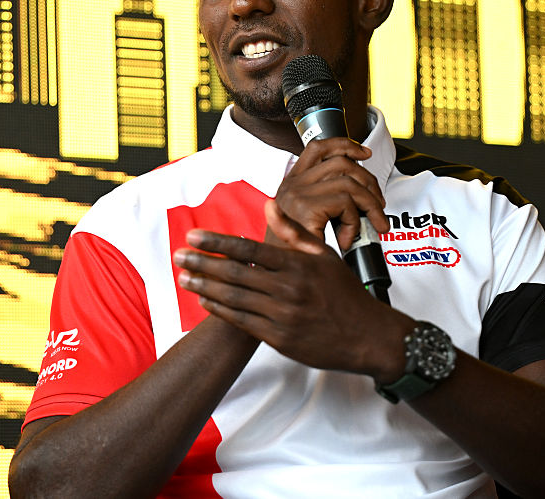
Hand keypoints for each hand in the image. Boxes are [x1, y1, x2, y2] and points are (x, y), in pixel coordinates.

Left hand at [173, 219, 412, 381]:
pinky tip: (204, 300)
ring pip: (234, 298)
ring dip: (204, 286)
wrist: (366, 336)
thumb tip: (268, 204)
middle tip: (178, 255)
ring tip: (183, 277)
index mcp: (297, 265)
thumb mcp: (324, 256)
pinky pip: (242, 321)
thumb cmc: (345, 293)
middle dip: (202, 263)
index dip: (217, 243)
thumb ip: (292, 231)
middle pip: (235, 273)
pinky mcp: (279, 339)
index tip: (194, 236)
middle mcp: (288, 289)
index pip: (248, 249)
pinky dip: (220, 310)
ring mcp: (282, 316)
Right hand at [272, 138, 388, 251]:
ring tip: (372, 225)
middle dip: (369, 181)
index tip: (364, 153)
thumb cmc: (295, 251)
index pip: (317, 148)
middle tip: (378, 206)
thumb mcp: (306, 219)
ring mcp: (297, 194)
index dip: (344, 145)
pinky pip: (346, 204)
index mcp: (291, 183)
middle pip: (341, 163)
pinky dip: (355, 223)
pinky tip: (348, 239)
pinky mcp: (306, 208)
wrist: (277, 274)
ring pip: (349, 184)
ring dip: (369, 205)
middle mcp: (292, 184)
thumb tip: (360, 190)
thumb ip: (324, 199)